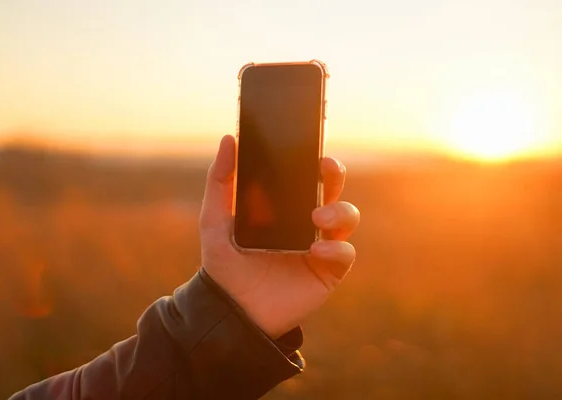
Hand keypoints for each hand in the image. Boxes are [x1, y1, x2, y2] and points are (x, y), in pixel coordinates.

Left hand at [199, 135, 359, 338]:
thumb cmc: (224, 264)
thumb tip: (229, 139)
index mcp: (284, 207)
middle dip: (334, 175)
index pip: (307, 176)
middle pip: (333, 189)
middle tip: (325, 169)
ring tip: (316, 219)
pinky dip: (336, 249)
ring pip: (347, 217)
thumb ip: (220, 181)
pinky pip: (345, 253)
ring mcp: (320, 246)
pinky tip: (315, 251)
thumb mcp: (215, 220)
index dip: (316, 161)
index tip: (314, 151)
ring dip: (339, 211)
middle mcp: (306, 223)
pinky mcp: (328, 271)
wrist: (231, 311)